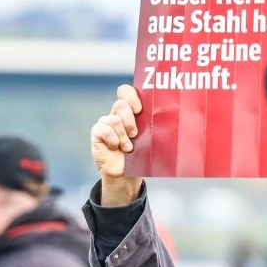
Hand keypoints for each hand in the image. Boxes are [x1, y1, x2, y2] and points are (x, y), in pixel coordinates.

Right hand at [90, 85, 144, 206]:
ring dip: (123, 136)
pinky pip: (103, 129)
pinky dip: (113, 140)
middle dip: (130, 120)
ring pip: (114, 119)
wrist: (126, 174)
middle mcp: (117, 115)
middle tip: (135, 134)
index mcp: (130, 112)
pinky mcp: (97, 133)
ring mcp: (106, 123)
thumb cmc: (140, 155)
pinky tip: (116, 148)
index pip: (126, 92)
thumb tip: (170, 119)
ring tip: (128, 147)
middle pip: (120, 104)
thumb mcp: (150, 139)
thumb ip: (154, 127)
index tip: (139, 109)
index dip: (131, 96)